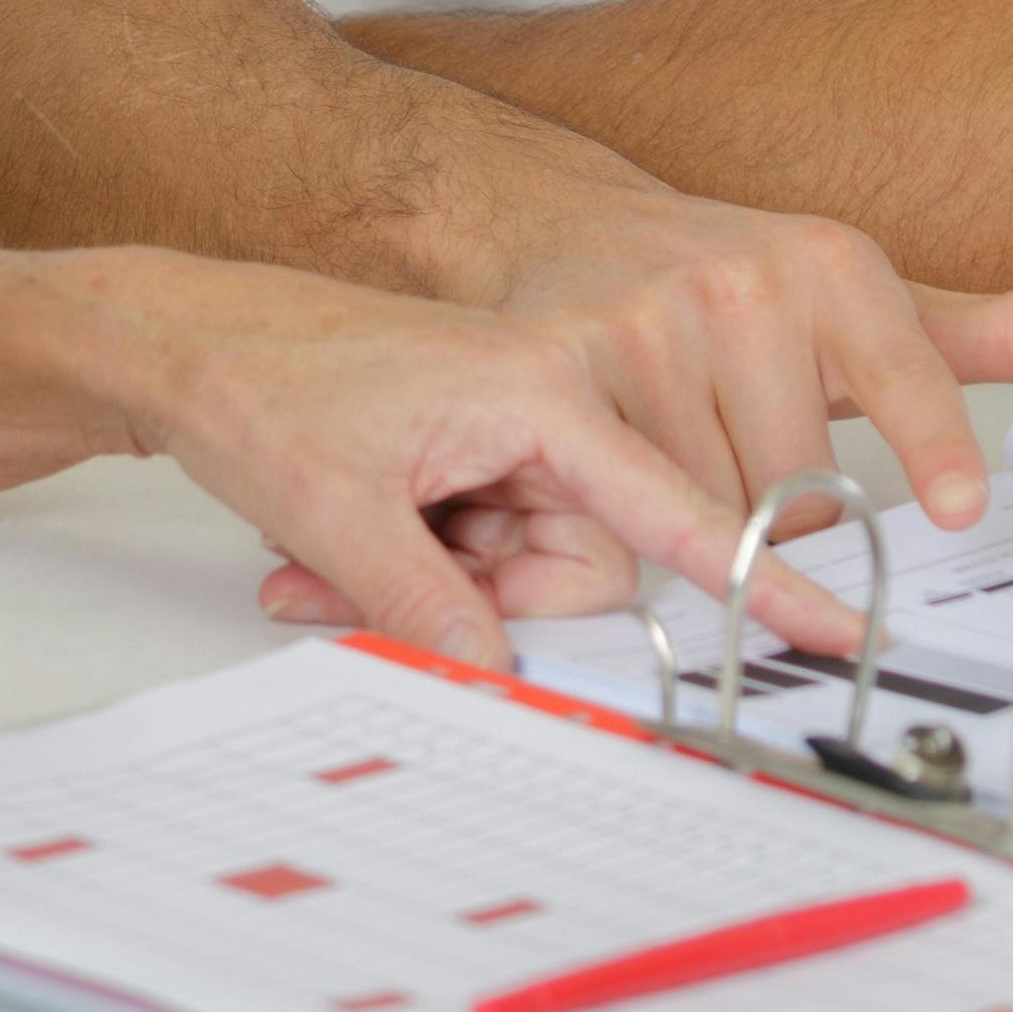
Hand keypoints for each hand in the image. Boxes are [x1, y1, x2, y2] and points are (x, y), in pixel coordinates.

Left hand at [87, 254, 873, 672]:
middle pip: (587, 554)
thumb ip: (429, 607)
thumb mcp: (337, 512)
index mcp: (542, 390)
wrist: (183, 334)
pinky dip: (422, 562)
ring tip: (328, 554)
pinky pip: (487, 543)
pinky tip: (335, 544)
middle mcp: (544, 404)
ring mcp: (509, 427)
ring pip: (531, 559)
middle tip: (384, 580)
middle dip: (491, 592)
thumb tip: (500, 677)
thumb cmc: (259, 381)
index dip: (753, 571)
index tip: (829, 622)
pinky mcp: (474, 448)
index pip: (672, 501)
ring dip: (442, 581)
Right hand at [479, 185, 1012, 539]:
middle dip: (785, 510)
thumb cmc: (726, 284)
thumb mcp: (862, 301)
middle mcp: (746, 280)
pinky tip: (622, 471)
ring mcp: (653, 319)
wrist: (564, 229)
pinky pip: (632, 498)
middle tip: (745, 453)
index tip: (958, 503)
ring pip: (718, 506)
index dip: (932, 445)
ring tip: (678, 449)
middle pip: (804, 486)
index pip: (902, 369)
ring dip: (706, 517)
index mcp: (832, 264)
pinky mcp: (565, 361)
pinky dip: (632, 516)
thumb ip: (992, 331)